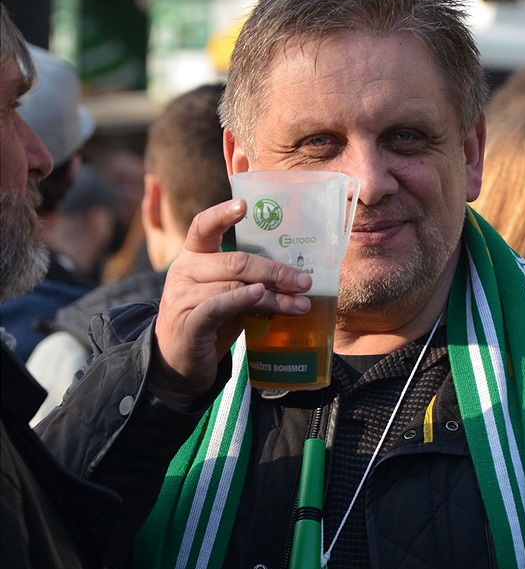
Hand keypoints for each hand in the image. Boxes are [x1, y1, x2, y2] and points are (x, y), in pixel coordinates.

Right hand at [150, 199, 311, 409]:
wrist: (177, 364)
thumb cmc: (208, 323)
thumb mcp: (225, 293)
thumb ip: (246, 279)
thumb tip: (294, 274)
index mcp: (192, 256)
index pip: (204, 226)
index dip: (223, 213)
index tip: (245, 204)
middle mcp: (184, 270)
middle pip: (236, 261)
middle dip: (275, 271)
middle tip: (304, 280)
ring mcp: (183, 296)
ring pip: (237, 286)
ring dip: (274, 296)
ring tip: (300, 304)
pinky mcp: (189, 322)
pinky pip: (219, 305)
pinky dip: (243, 299)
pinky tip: (263, 297)